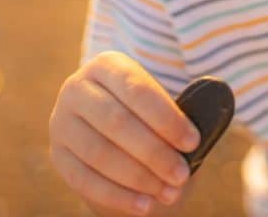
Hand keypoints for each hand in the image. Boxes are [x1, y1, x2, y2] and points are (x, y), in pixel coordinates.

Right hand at [48, 51, 201, 214]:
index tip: (193, 142)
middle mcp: (77, 88)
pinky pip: (84, 180)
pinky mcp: (57, 155)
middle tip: (182, 174)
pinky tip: (144, 205)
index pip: (137, 90)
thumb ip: (181, 112)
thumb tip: (209, 123)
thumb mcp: (161, 103)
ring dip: (138, 178)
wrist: (112, 128)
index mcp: (107, 65)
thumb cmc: (148, 114)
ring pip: (100, 154)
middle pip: (116, 123)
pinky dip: (117, 196)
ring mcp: (61, 122)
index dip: (166, 118)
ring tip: (169, 193)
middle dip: (154, 152)